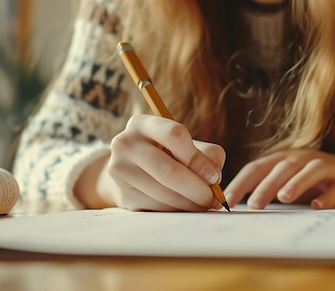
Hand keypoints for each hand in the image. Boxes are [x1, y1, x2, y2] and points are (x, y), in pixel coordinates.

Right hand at [105, 114, 225, 210]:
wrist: (130, 170)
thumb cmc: (167, 153)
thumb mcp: (187, 144)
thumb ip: (208, 154)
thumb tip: (214, 175)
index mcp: (143, 124)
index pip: (174, 135)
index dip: (198, 159)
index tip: (214, 176)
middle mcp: (126, 144)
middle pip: (170, 171)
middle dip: (198, 189)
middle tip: (214, 200)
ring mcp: (120, 171)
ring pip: (166, 194)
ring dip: (191, 204)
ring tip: (204, 205)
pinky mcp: (123, 195)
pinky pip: (159, 208)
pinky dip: (178, 211)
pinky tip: (187, 207)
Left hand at [224, 149, 334, 208]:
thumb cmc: (314, 181)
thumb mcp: (288, 181)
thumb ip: (268, 190)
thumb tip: (239, 210)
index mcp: (283, 159)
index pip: (257, 167)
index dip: (241, 183)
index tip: (226, 202)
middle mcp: (302, 159)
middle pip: (281, 168)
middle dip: (265, 185)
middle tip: (253, 205)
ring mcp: (325, 167)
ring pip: (309, 171)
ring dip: (295, 183)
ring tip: (283, 198)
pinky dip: (326, 196)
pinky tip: (317, 206)